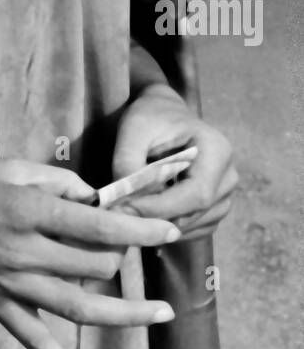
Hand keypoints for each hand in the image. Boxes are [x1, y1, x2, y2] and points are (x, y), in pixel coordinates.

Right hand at [0, 158, 181, 348]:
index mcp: (28, 212)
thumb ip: (56, 180)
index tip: (169, 228)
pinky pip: (37, 344)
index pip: (97, 225)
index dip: (139, 229)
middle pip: (95, 266)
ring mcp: (12, 285)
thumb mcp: (9, 166)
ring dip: (125, 314)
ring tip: (160, 313)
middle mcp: (24, 253)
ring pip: (80, 308)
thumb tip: (94, 197)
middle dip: (123, 255)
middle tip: (133, 243)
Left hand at [113, 83, 237, 238]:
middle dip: (155, 219)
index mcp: (218, 151)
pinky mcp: (214, 211)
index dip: (160, 208)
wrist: (164, 117)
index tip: (124, 208)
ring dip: (158, 226)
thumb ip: (127, 161)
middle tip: (120, 215)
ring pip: (192, 227)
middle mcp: (228, 177)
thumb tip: (125, 200)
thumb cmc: (150, 119)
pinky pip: (190, 232)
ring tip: (130, 210)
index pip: (197, 194)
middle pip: (196, 214)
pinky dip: (166, 228)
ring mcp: (225, 197)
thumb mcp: (133, 129)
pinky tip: (145, 212)